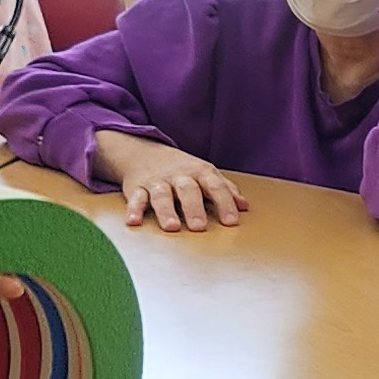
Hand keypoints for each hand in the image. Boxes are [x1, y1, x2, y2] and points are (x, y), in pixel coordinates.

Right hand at [94, 130, 250, 232]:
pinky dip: (134, 209)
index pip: (215, 186)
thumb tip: (245, 206)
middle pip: (188, 190)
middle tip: (199, 227)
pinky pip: (135, 198)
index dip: (224, 203)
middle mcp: (179, 176)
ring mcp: (157, 181)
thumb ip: (225, 189)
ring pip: (161, 195)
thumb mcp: (205, 173)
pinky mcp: (137, 187)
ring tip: (172, 227)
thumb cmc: (181, 168)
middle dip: (194, 208)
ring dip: (166, 211)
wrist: (142, 151)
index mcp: (200, 172)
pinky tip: (134, 222)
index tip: (231, 221)